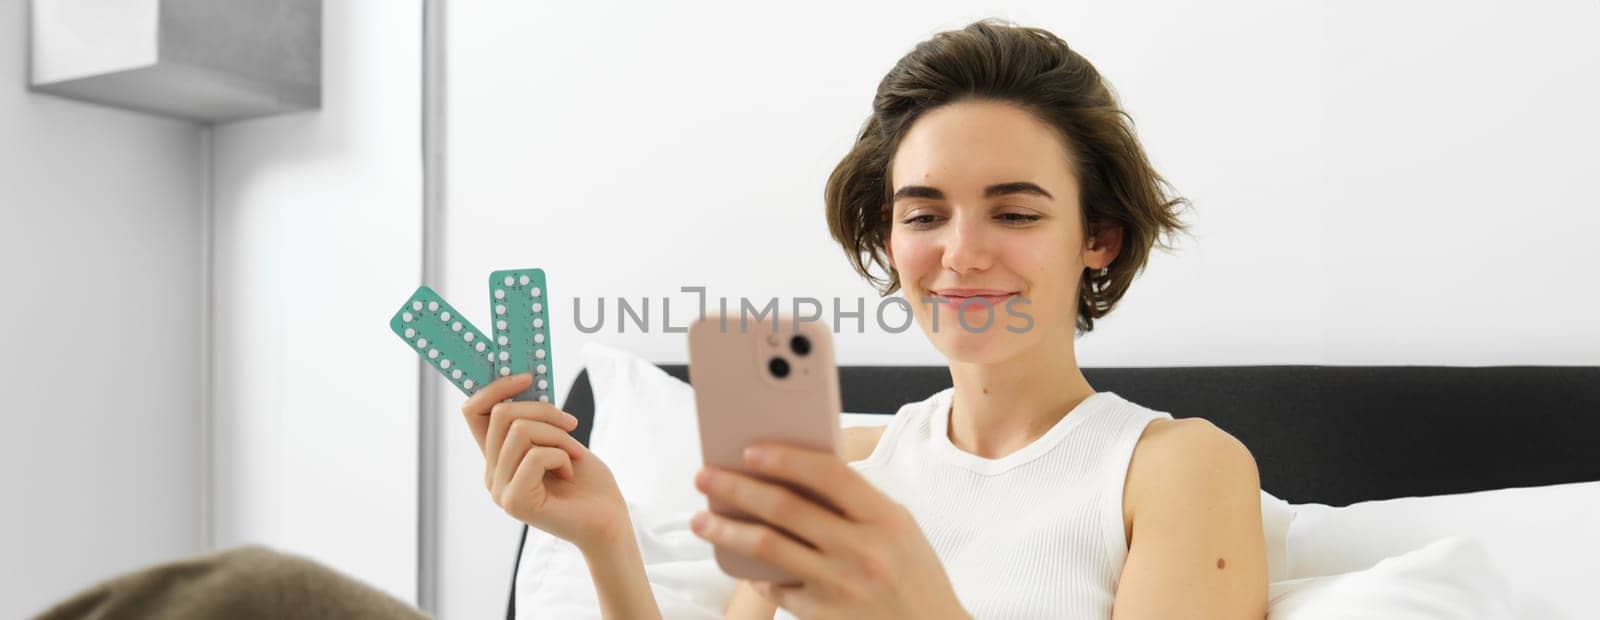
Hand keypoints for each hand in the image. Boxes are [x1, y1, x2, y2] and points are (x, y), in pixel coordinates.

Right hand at [461, 373, 628, 551]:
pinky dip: (562, 456)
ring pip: (520, 431)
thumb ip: (534, 420)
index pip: (473, 411)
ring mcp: (499, 491)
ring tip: (573, 455)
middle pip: (501, 414)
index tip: (527, 376)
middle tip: (572, 426)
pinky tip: (570, 474)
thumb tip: (522, 380)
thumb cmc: (588, 482)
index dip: (494, 387)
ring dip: (558, 436)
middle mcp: (492, 474)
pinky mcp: (514, 502)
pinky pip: (535, 456)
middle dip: (544, 411)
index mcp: (498, 458)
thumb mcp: (558, 440)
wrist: (608, 522)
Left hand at [691, 443, 970, 619]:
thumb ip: (854, 501)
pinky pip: (776, 587)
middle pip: (786, 509)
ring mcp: (841, 586)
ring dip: (726, 531)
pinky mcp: (824, 615)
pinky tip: (736, 559)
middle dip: (736, 489)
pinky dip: (753, 571)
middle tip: (704, 477)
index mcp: (885, 518)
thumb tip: (791, 472)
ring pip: (768, 549)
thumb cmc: (912, 573)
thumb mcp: (898, 528)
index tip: (749, 450)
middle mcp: (862, 551)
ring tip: (700, 520)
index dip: (786, 458)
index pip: (829, 474)